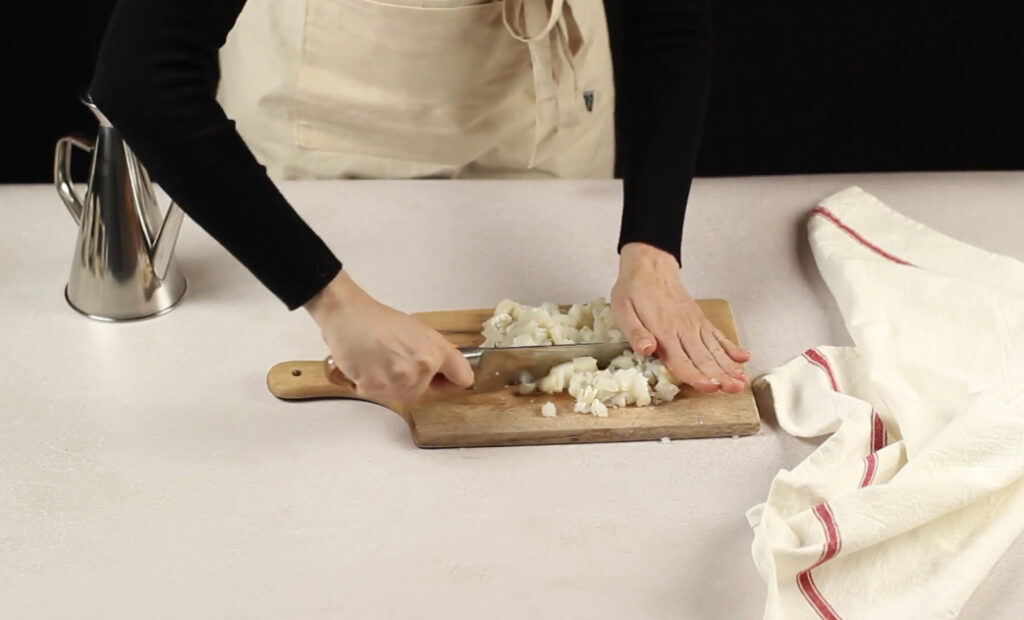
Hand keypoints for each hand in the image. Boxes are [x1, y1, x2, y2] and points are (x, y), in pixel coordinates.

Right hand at [304, 270, 473, 402]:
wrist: (347, 315)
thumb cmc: (378, 319)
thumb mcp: (418, 331)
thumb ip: (432, 353)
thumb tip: (439, 371)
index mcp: (436, 351)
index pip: (463, 379)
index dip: (450, 381)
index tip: (440, 379)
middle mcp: (422, 368)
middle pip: (424, 392)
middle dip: (412, 381)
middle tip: (394, 359)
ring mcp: (399, 381)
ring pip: (401, 395)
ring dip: (390, 384)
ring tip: (378, 360)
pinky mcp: (376, 389)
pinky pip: (379, 395)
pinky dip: (371, 384)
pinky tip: (366, 365)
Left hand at [611, 243, 750, 392]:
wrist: (649, 266)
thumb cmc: (633, 291)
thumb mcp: (623, 311)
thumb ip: (635, 333)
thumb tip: (647, 350)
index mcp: (663, 330)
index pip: (681, 360)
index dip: (696, 376)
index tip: (710, 387)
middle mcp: (683, 329)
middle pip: (704, 357)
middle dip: (721, 376)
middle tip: (734, 389)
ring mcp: (694, 324)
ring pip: (714, 349)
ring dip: (729, 366)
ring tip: (741, 381)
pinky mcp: (699, 320)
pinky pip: (718, 335)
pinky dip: (731, 347)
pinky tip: (743, 358)